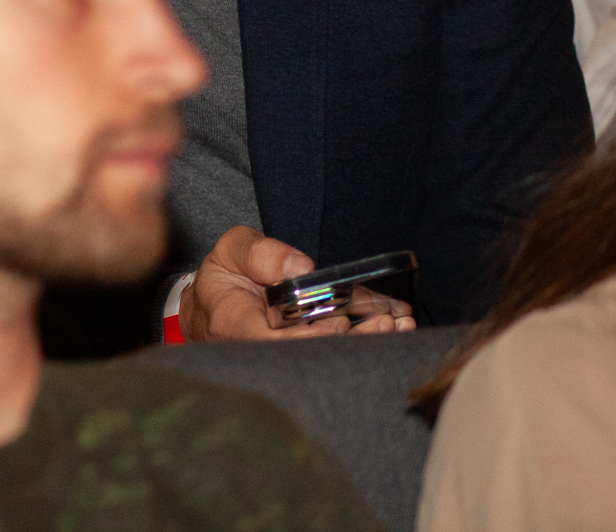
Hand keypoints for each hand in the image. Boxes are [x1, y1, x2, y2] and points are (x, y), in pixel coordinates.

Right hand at [178, 225, 415, 342]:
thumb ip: (260, 253)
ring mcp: (283, 364)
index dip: (311, 335)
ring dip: (366, 346)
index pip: (274, 341)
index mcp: (235, 325)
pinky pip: (334, 361)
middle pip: (309, 359)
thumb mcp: (231, 251)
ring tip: (397, 324)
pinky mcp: (303, 364)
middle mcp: (261, 354)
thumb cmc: (224, 278)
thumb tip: (301, 268)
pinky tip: (391, 332)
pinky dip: (364, 347)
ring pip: (327, 364)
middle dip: (353, 343)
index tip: (341, 319)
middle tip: (388, 322)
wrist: (217, 308)